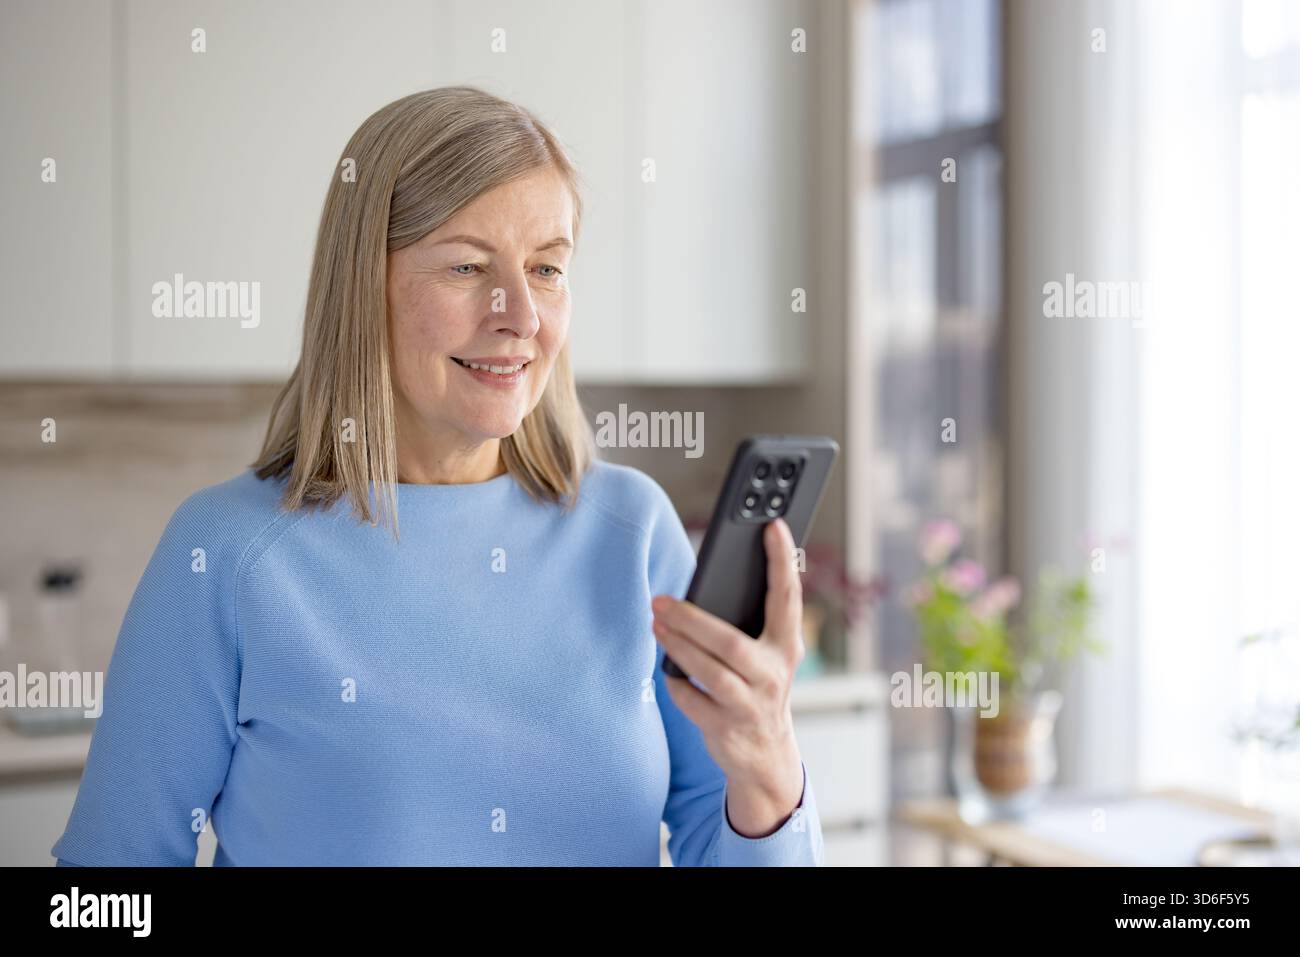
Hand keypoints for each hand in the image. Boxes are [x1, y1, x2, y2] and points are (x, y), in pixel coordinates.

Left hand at [651, 517, 806, 836]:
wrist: (766, 757)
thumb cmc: (758, 689)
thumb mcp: (766, 657)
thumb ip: (750, 625)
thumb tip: (704, 589)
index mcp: (786, 646)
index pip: (788, 596)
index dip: (782, 559)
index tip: (772, 525)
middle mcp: (773, 674)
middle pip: (730, 641)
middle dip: (691, 619)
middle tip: (660, 600)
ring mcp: (750, 704)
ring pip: (709, 671)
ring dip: (677, 646)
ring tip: (656, 624)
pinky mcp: (726, 727)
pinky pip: (692, 700)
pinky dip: (677, 684)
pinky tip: (667, 671)